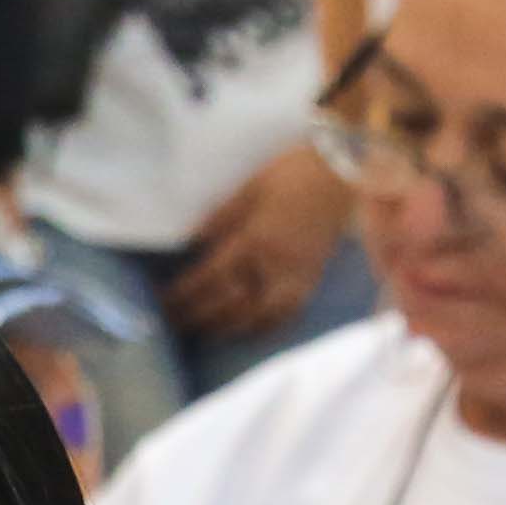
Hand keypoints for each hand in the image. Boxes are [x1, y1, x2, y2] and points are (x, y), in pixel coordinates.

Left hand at [164, 143, 348, 343]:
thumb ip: (220, 218)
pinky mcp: (314, 278)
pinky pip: (289, 314)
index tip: (162, 303)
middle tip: (174, 326)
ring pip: (261, 317)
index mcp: (257, 239)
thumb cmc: (293, 172)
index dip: (185, 294)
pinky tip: (249, 330)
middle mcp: (278, 265)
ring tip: (205, 333)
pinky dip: (265, 327)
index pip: (212, 277)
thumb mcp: (250, 187)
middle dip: (201, 318)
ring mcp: (299, 276)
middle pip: (233, 305)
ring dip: (230, 329)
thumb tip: (191, 243)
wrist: (343, 171)